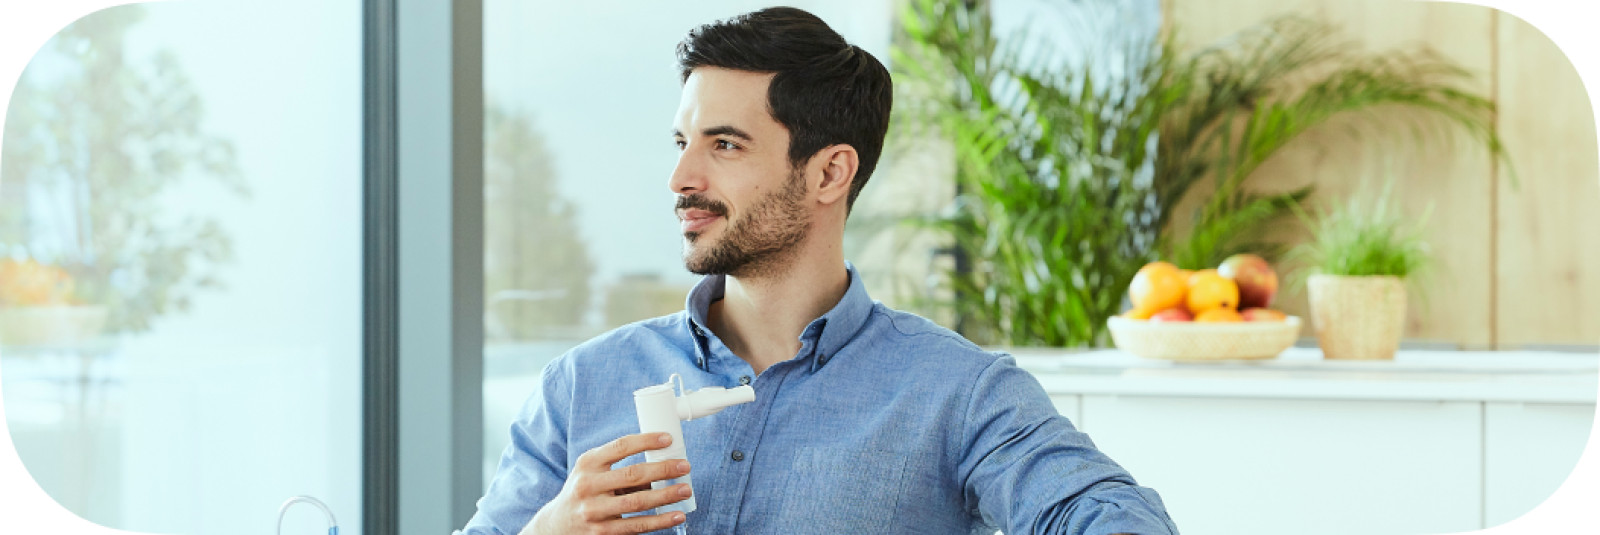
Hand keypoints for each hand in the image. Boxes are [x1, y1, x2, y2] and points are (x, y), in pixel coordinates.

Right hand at [522, 432, 692, 534]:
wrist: (557, 525)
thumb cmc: (583, 492)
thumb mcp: (592, 473)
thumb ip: (620, 467)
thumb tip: (661, 463)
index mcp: (588, 464)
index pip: (620, 447)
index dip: (646, 441)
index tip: (668, 439)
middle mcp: (588, 486)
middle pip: (632, 474)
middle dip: (663, 469)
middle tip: (684, 466)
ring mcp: (594, 511)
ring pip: (637, 502)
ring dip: (666, 495)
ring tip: (685, 489)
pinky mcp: (603, 533)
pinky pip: (637, 525)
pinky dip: (660, 521)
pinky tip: (676, 515)